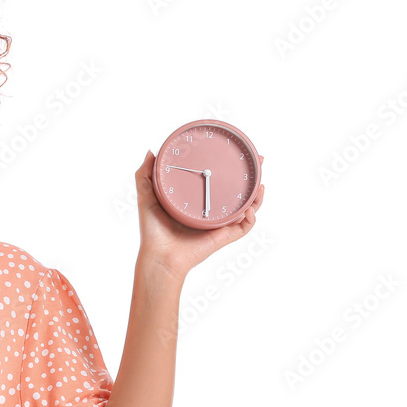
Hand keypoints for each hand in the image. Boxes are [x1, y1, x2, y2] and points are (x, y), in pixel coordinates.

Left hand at [135, 150, 265, 283]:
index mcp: (196, 202)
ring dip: (257, 197)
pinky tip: (249, 209)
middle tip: (259, 161)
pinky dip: (250, 219)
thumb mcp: (147, 197)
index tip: (235, 152)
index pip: (216, 182)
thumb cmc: (152, 231)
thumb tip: (151, 151)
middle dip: (251, 178)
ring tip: (261, 184)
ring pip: (246, 209)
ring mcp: (218, 225)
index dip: (228, 168)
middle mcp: (210, 212)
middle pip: (237, 193)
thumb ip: (145, 175)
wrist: (159, 255)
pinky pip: (243, 228)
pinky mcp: (223, 237)